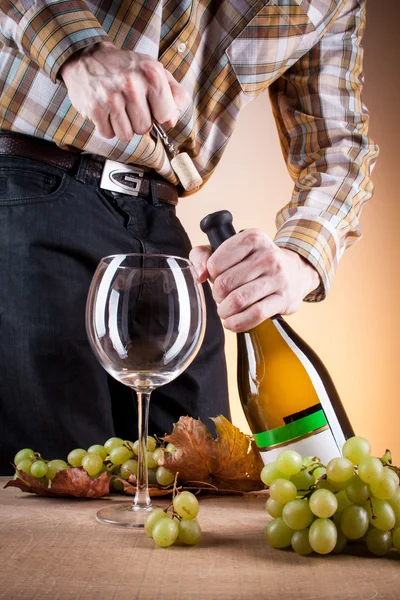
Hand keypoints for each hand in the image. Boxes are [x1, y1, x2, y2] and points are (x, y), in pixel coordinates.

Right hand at [60, 41, 190, 139]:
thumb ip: (175, 95)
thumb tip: (172, 121)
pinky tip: (106, 110)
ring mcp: (112, 97)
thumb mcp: (156, 71)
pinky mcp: (95, 108)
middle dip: (138, 121)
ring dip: (123, 126)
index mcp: (152, 74)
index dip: (158, 114)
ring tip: (118, 108)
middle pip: (145, 128)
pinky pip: (109, 134)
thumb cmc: (128, 68)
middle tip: (129, 104)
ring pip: (127, 135)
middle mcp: (132, 84)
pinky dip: (108, 127)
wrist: (88, 56)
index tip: (151, 104)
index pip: (166, 115)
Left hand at [190, 229, 320, 331]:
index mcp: (252, 238)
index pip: (215, 263)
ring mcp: (278, 277)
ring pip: (238, 300)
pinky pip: (255, 314)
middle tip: (221, 297)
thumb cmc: (255, 262)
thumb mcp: (231, 249)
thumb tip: (200, 275)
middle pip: (225, 283)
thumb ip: (203, 255)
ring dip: (225, 310)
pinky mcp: (284, 299)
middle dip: (217, 295)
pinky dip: (238, 322)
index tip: (218, 277)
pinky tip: (232, 322)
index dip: (211, 275)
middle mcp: (268, 255)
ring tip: (225, 310)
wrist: (295, 272)